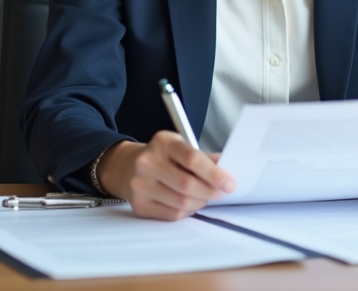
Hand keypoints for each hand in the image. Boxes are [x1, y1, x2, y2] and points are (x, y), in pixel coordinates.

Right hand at [96, 132, 235, 220]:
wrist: (127, 167)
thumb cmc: (163, 157)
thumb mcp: (181, 147)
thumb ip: (204, 158)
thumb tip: (228, 169)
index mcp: (162, 142)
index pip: (192, 158)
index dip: (214, 173)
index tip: (229, 183)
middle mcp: (147, 162)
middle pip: (187, 184)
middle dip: (210, 191)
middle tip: (221, 193)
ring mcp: (140, 185)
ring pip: (181, 202)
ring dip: (200, 202)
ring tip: (204, 197)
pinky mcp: (139, 205)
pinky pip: (172, 214)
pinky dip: (187, 211)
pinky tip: (189, 203)